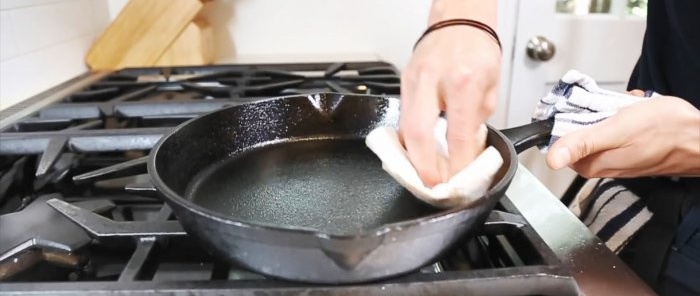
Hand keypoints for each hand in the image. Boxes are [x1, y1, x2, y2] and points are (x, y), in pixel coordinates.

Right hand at [399, 1, 500, 186]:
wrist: (458, 21)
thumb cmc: (477, 48)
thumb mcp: (491, 86)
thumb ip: (478, 120)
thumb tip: (466, 149)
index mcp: (463, 82)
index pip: (457, 134)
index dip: (457, 163)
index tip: (457, 180)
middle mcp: (433, 81)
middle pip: (418, 134)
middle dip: (423, 166)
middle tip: (431, 185)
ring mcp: (413, 82)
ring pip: (405, 128)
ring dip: (412, 156)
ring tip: (423, 174)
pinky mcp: (403, 84)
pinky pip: (402, 118)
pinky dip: (408, 140)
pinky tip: (415, 152)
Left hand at [546, 96, 699, 177]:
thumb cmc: (666, 131)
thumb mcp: (616, 130)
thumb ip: (582, 143)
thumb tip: (551, 160)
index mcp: (593, 164)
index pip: (561, 144)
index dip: (565, 123)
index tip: (574, 108)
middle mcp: (604, 165)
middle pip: (580, 135)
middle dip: (590, 115)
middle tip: (606, 106)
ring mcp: (620, 158)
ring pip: (599, 130)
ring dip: (609, 113)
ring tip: (625, 107)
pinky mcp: (633, 151)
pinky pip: (617, 130)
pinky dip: (623, 116)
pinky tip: (636, 110)